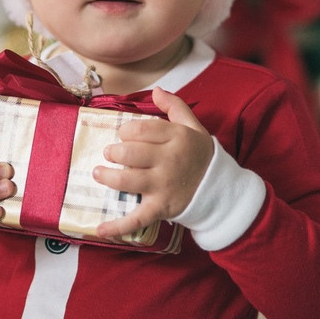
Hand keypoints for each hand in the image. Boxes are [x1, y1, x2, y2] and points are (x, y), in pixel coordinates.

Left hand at [93, 86, 212, 240]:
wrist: (220, 189)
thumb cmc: (201, 155)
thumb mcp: (193, 126)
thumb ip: (175, 106)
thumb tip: (157, 90)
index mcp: (176, 138)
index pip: (141, 128)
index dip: (126, 130)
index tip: (123, 134)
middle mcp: (169, 161)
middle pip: (130, 153)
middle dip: (113, 151)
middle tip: (110, 153)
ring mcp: (163, 186)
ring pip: (127, 180)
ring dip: (107, 177)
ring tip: (98, 173)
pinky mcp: (160, 208)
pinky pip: (136, 218)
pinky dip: (117, 226)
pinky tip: (99, 228)